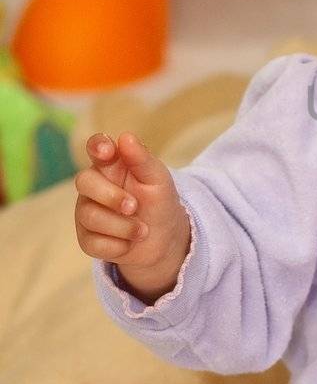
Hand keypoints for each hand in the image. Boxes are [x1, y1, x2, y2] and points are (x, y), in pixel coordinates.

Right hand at [74, 132, 190, 303]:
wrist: (165, 239)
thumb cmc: (159, 202)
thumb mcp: (158, 180)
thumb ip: (142, 159)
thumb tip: (125, 137)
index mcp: (111, 165)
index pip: (96, 147)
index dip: (97, 146)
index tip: (108, 152)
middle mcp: (94, 187)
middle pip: (84, 182)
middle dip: (111, 196)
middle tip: (134, 206)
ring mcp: (87, 212)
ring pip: (90, 216)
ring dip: (123, 226)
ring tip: (143, 230)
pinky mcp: (87, 239)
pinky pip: (93, 243)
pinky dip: (119, 246)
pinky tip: (130, 243)